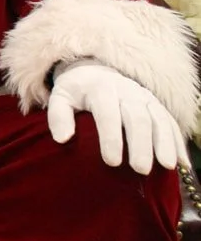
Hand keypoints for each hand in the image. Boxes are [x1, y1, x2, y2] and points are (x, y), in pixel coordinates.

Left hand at [47, 61, 188, 174]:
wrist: (95, 72)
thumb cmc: (76, 92)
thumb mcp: (60, 98)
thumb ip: (58, 116)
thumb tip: (61, 139)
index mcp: (100, 89)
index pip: (107, 114)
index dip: (111, 138)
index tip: (111, 162)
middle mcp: (126, 91)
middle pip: (137, 118)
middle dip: (140, 144)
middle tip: (140, 169)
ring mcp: (144, 97)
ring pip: (159, 118)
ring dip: (164, 143)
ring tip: (167, 166)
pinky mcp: (156, 105)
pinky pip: (170, 122)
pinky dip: (177, 141)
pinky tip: (181, 163)